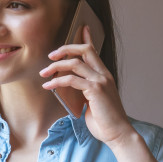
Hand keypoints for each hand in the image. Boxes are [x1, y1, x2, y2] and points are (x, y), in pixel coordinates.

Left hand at [41, 26, 134, 145]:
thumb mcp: (94, 102)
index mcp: (105, 76)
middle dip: (66, 49)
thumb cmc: (105, 121)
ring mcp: (100, 81)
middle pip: (85, 50)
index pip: (95, 52)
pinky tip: (48, 86)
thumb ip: (85, 91)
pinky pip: (71, 80)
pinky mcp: (94, 90)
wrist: (118, 133)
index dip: (88, 38)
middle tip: (51, 55)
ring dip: (56, 66)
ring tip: (44, 73)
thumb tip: (69, 87)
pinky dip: (57, 81)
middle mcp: (104, 75)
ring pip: (75, 63)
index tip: (82, 28)